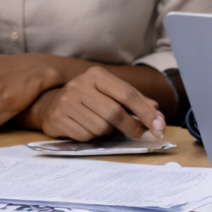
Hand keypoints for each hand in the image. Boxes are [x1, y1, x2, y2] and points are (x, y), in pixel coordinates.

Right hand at [21, 66, 165, 140]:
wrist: (52, 103)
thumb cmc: (89, 98)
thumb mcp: (110, 92)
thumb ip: (134, 100)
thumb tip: (157, 114)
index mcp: (96, 74)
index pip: (127, 94)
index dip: (146, 112)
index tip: (159, 125)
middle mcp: (79, 85)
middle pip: (115, 113)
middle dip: (132, 127)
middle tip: (141, 134)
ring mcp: (66, 102)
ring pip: (100, 127)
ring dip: (108, 132)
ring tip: (102, 124)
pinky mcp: (58, 118)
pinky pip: (86, 136)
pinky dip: (92, 137)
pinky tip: (86, 128)